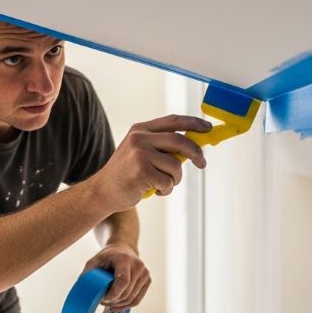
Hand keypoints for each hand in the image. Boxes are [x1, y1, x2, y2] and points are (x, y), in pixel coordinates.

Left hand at [83, 243, 150, 309]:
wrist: (124, 249)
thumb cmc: (108, 256)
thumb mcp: (95, 260)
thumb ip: (88, 273)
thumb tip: (81, 289)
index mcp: (124, 260)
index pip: (123, 282)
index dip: (113, 294)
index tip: (103, 298)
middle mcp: (138, 266)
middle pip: (127, 292)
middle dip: (114, 301)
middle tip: (102, 301)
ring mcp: (145, 273)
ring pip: (132, 298)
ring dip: (119, 304)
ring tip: (109, 303)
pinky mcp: (147, 280)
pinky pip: (137, 299)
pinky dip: (127, 305)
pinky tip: (117, 306)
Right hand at [90, 115, 211, 210]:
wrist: (102, 192)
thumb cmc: (126, 175)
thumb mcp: (140, 152)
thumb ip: (162, 146)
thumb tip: (193, 148)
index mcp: (141, 130)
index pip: (173, 120)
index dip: (194, 123)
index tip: (208, 128)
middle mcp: (139, 138)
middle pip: (179, 140)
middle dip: (196, 153)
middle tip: (202, 163)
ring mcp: (140, 154)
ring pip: (176, 165)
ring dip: (175, 179)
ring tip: (162, 184)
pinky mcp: (141, 172)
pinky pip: (168, 182)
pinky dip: (166, 190)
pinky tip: (153, 190)